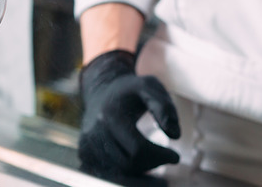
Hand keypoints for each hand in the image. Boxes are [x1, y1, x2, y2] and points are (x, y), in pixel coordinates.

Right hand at [78, 50, 180, 178]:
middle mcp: (94, 131)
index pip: (138, 149)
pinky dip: (128, 174)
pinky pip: (109, 173)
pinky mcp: (85, 152)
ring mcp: (87, 143)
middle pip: (129, 164)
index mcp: (110, 115)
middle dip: (153, 164)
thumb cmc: (131, 90)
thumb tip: (175, 136)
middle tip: (166, 157)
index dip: (161, 156)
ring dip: (141, 170)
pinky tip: (140, 165)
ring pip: (120, 172)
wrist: (101, 91)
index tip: (176, 156)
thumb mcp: (151, 88)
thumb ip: (165, 108)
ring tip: (154, 159)